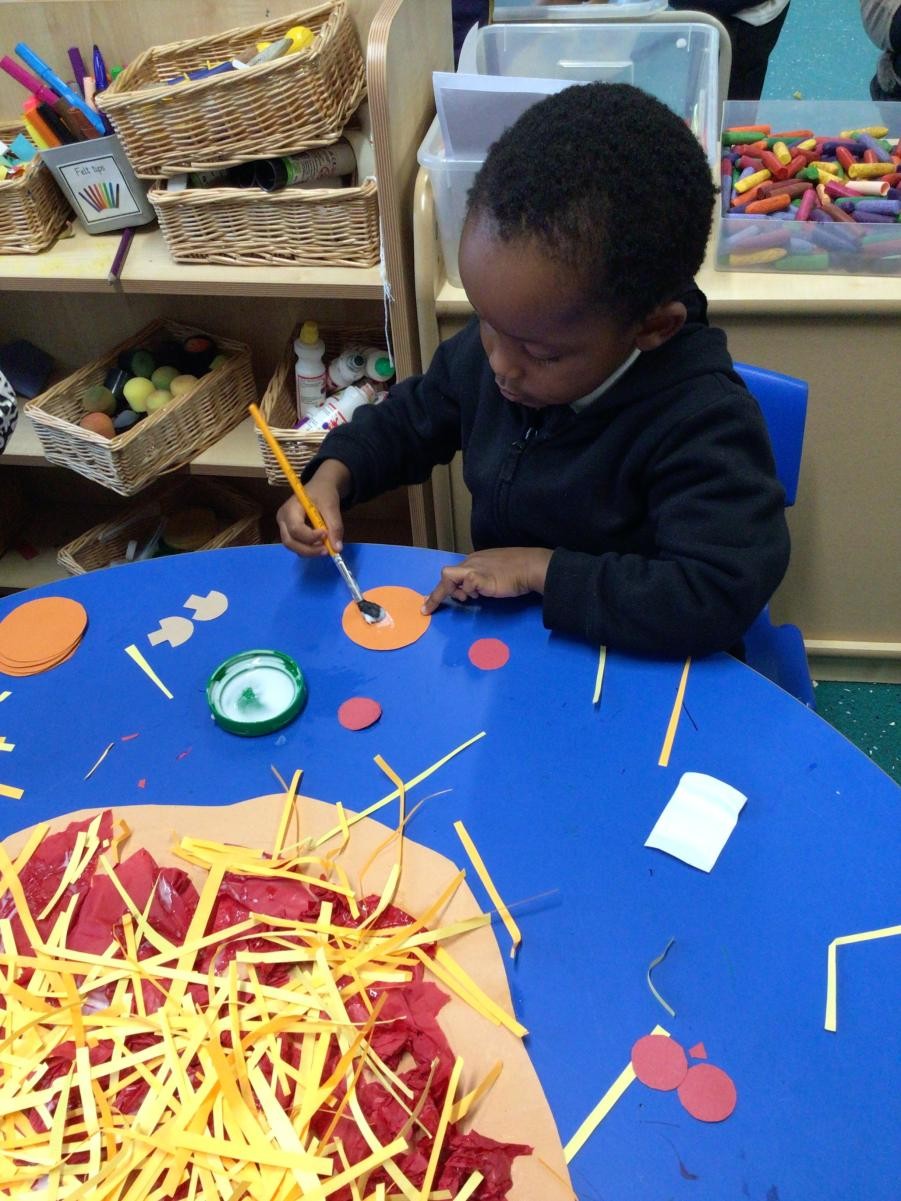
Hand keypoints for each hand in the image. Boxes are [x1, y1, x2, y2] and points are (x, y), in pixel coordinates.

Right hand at [277, 460, 351, 557]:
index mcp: (290, 509)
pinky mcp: (291, 533)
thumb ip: (335, 527)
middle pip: (290, 542)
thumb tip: (337, 549)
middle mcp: (283, 520)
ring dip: (310, 551)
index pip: (295, 529)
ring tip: (326, 548)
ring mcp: (285, 528)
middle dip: (308, 550)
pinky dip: (309, 549)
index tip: (326, 534)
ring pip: (293, 547)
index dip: (310, 537)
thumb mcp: (331, 506)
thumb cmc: (323, 493)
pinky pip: (297, 546)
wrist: (321, 488)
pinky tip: (321, 545)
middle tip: (327, 550)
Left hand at [422, 547, 552, 613]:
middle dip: (435, 595)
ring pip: (448, 576)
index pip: (454, 573)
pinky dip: (469, 592)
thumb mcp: (494, 575)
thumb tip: (473, 592)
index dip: (442, 588)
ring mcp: (474, 568)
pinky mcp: (479, 577)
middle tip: (427, 609)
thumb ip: (482, 581)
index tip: (430, 602)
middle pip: (446, 575)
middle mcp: (471, 562)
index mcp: (475, 561)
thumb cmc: (518, 572)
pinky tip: (479, 595)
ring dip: (452, 591)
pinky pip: (466, 585)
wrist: (530, 567)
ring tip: (467, 598)